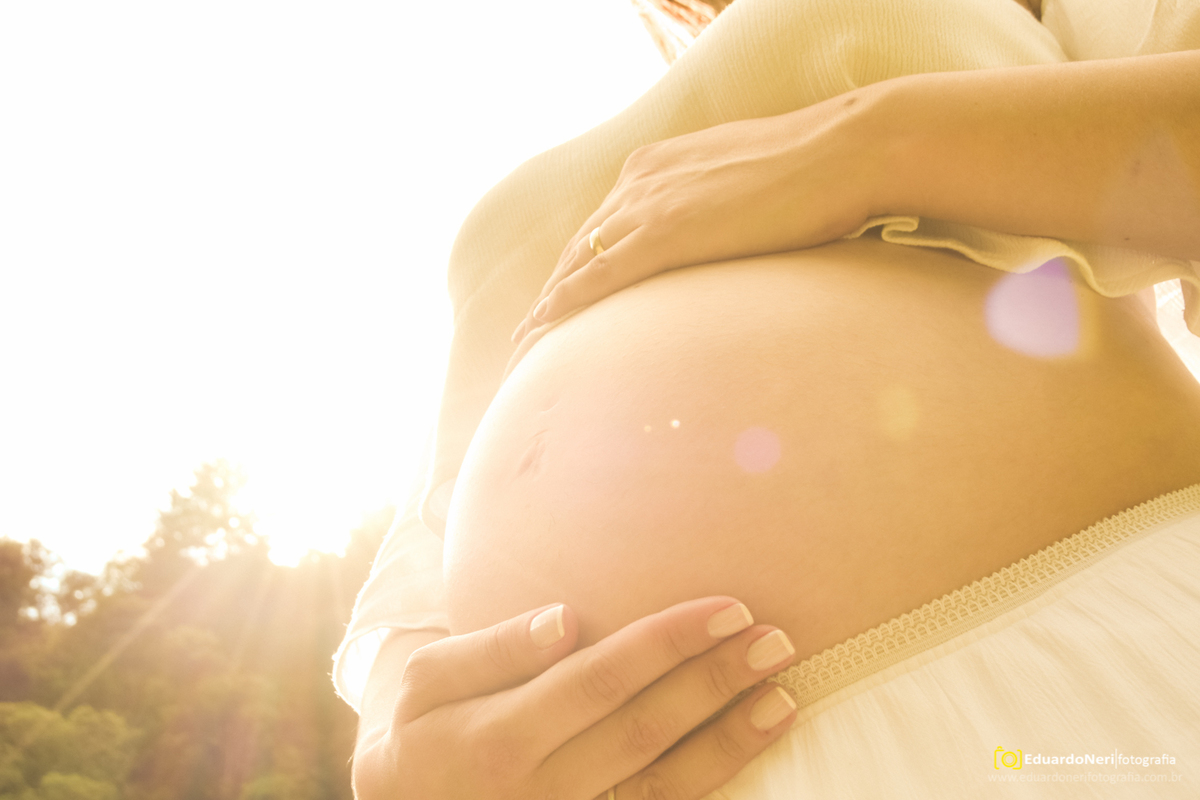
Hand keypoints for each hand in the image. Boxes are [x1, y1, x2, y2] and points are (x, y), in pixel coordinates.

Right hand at [353, 597, 798, 798]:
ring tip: (785, 696)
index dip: (667, 643)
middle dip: (715, 683)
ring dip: (729, 741)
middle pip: (643, 730)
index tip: (728, 606)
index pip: (598, 680)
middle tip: (777, 639)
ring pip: (663, 787)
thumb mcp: (425, 680)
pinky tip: (751, 749)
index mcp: (499, 736)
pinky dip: (708, 786)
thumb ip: (493, 649)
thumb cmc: (419, 732)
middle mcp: (540, 790)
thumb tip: (567, 621)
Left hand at [512, 90, 880, 343]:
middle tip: (530, 333)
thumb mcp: (750, 184)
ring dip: (547, 308)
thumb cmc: (818, 169)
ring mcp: (649, 205)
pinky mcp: (666, 233)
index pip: (603, 226)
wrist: (846, 150)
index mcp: (658, 166)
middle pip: (579, 247)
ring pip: (577, 265)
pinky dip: (564, 305)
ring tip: (524, 345)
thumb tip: (727, 240)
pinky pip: (597, 277)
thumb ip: (720, 209)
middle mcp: (640, 182)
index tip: (562, 298)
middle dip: (553, 291)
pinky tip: (542, 330)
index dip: (579, 266)